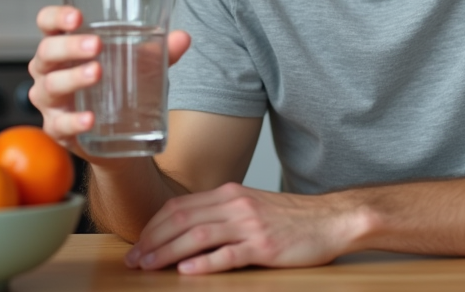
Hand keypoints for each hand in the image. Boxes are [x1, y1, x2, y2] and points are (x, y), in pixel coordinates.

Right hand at [27, 5, 190, 157]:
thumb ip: (161, 52)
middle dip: (70, 46)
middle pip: (46, 52)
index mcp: (64, 46)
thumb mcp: (141, 65)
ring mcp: (51, 101)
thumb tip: (183, 38)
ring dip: (72, 78)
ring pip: (51, 86)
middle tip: (96, 45)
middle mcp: (49, 70)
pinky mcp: (57, 129)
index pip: (47, 24)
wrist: (120, 137)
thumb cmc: (120, 86)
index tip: (77, 17)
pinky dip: (74, 121)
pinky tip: (90, 119)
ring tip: (97, 73)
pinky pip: (60, 125)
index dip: (55, 17)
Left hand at [125, 183, 366, 273]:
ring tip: (148, 266)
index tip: (137, 244)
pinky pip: (228, 254)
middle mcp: (236, 204)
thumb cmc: (292, 218)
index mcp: (230, 193)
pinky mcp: (264, 246)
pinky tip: (186, 271)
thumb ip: (222, 213)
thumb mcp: (252, 207)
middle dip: (152, 240)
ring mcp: (250, 225)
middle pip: (182, 218)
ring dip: (167, 251)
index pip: (179, 205)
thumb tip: (187, 230)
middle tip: (133, 260)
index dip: (153, 225)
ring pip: (198, 235)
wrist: (331, 219)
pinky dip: (204, 263)